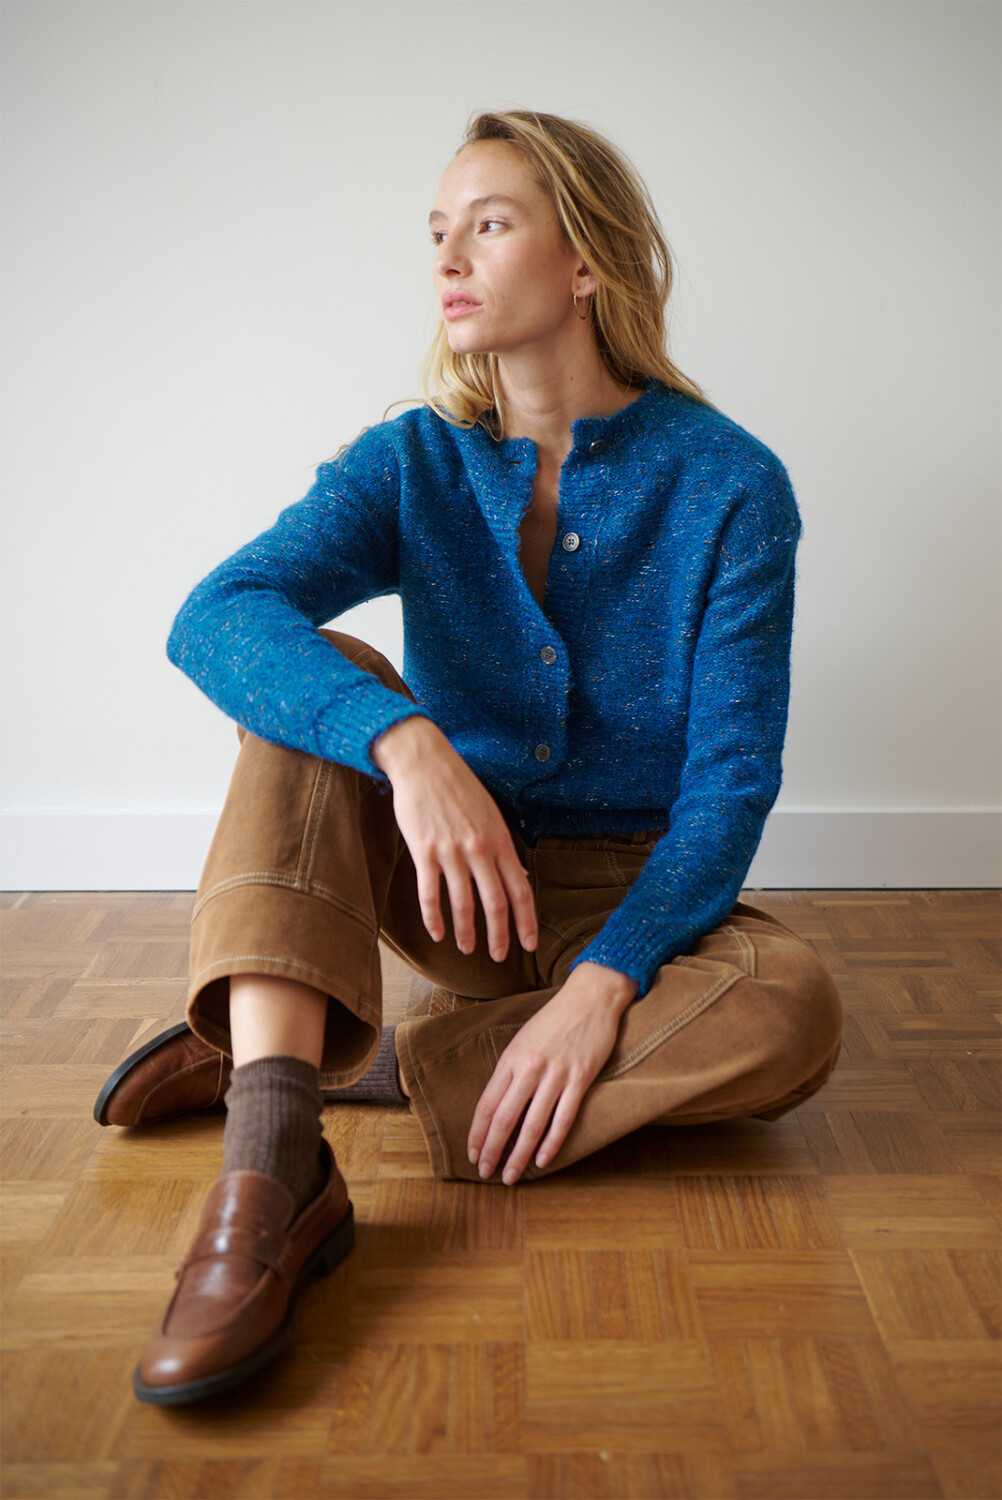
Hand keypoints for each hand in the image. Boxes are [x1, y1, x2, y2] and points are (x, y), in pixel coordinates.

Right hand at [372, 716, 536, 961]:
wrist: (425, 762)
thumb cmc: (460, 787)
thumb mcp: (491, 814)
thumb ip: (504, 847)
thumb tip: (520, 874)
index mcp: (501, 840)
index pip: (521, 889)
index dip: (527, 921)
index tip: (530, 945)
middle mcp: (480, 848)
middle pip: (496, 902)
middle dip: (500, 935)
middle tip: (500, 957)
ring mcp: (451, 851)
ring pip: (463, 903)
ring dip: (466, 932)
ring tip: (466, 948)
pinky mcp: (424, 851)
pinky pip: (430, 893)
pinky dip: (434, 918)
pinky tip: (437, 933)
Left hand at [466, 961, 637, 1184]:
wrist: (590, 997)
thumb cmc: (554, 1019)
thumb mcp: (522, 1040)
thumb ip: (510, 1071)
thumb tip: (497, 1106)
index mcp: (511, 1058)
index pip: (487, 1104)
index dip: (478, 1134)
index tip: (472, 1154)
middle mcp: (529, 1068)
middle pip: (504, 1118)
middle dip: (492, 1150)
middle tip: (486, 1173)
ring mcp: (556, 1074)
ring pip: (532, 1124)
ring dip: (519, 1155)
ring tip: (511, 1175)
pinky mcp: (581, 1078)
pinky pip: (563, 1117)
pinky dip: (552, 1143)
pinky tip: (542, 1160)